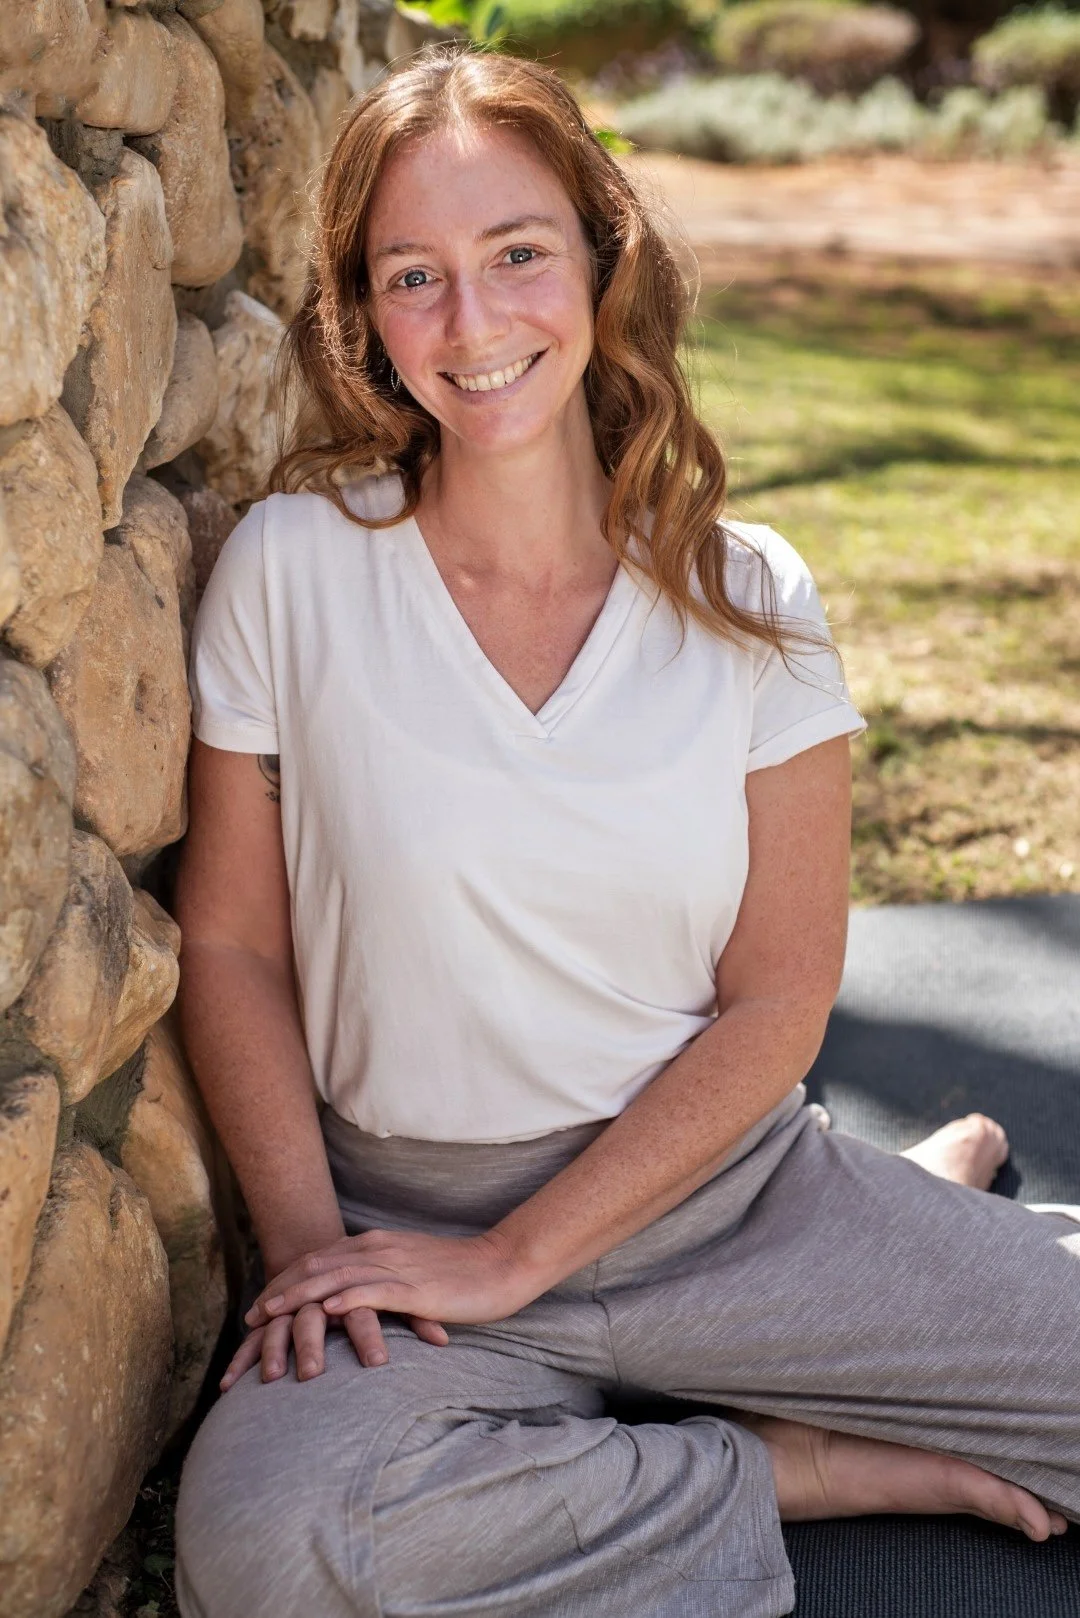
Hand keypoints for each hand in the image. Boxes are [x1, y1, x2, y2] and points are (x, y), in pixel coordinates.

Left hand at [244, 1226, 535, 1341]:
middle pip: (317, 1266)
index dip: (286, 1281)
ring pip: (337, 1278)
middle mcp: (380, 1249)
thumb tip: (348, 1298)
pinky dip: (347, 1298)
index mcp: (377, 1244)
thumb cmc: (458, 1274)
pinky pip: (375, 1291)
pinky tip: (327, 1310)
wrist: (501, 1265)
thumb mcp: (409, 1272)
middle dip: (281, 1291)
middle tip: (251, 1318)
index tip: (260, 1305)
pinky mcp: (416, 1289)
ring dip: (300, 1297)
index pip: (319, 1260)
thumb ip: (378, 1279)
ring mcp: (397, 1267)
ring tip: (271, 1315)